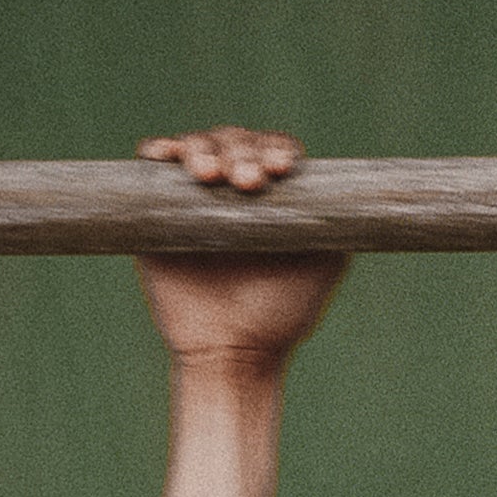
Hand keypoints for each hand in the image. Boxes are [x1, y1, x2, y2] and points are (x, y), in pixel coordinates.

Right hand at [135, 130, 344, 362]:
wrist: (231, 355)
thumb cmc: (280, 317)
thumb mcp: (321, 268)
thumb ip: (334, 225)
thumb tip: (344, 187)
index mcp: (270, 197)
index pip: (271, 151)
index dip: (274, 150)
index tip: (278, 170)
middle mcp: (232, 190)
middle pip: (234, 141)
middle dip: (241, 152)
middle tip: (246, 183)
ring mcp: (193, 197)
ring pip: (196, 146)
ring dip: (203, 149)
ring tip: (210, 177)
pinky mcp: (157, 209)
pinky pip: (152, 165)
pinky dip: (158, 151)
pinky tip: (167, 156)